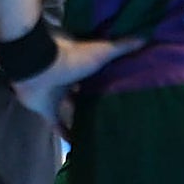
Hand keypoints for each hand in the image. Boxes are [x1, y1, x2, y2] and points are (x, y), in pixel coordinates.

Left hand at [11, 35, 144, 134]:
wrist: (38, 65)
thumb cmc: (71, 56)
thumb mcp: (101, 51)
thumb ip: (121, 46)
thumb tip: (145, 37)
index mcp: (80, 66)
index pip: (95, 75)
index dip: (105, 81)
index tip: (118, 89)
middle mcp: (67, 81)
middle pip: (81, 93)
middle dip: (92, 100)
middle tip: (110, 112)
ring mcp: (55, 96)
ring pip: (69, 108)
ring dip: (79, 117)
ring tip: (97, 128)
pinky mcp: (46, 109)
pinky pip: (57, 125)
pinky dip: (66, 134)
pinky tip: (77, 145)